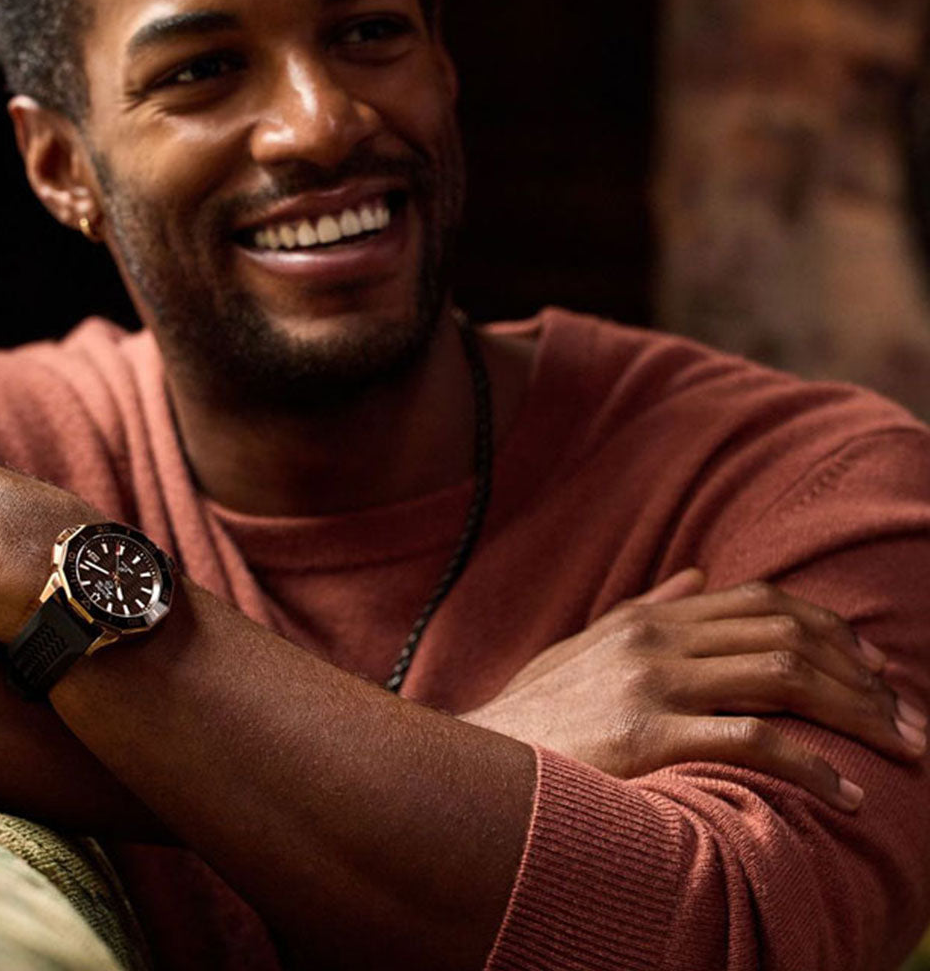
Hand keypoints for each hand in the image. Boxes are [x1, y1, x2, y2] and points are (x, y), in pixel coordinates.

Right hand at [461, 569, 926, 810]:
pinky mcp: (646, 734)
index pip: (762, 603)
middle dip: (860, 677)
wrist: (481, 757)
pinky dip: (812, 762)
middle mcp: (657, 637)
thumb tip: (698, 575)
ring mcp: (652, 681)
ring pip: (783, 676)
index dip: (829, 630)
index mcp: (649, 616)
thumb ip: (647, 608)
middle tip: (907, 720)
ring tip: (897, 751)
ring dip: (855, 714)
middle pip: (787, 635)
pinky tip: (847, 793)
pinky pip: (752, 739)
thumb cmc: (538, 710)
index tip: (873, 670)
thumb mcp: (587, 645)